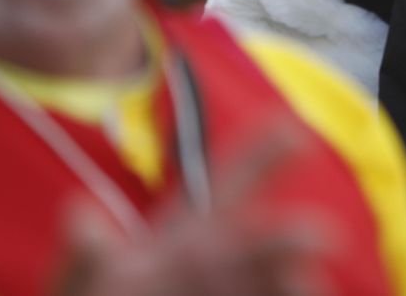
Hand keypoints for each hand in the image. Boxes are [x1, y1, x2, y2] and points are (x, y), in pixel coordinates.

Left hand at [54, 124, 331, 295]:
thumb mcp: (84, 280)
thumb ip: (88, 251)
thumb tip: (82, 215)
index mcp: (183, 234)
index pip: (226, 184)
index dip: (262, 152)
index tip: (294, 127)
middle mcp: (212, 263)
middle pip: (257, 245)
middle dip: (289, 237)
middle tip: (323, 234)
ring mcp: (224, 294)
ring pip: (265, 284)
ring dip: (289, 281)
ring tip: (307, 283)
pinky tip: (302, 289)